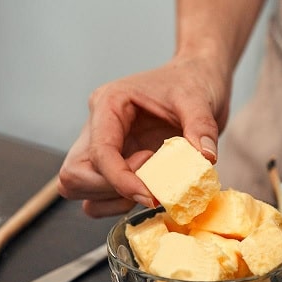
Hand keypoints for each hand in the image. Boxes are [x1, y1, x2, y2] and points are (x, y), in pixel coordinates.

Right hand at [58, 54, 230, 217]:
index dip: (120, 180)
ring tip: (152, 184)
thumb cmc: (194, 81)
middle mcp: (99, 126)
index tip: (151, 196)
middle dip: (110, 189)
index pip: (99, 152)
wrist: (199, 78)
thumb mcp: (200, 100)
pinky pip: (99, 195)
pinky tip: (151, 189)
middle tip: (150, 183)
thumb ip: (201, 128)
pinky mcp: (116, 162)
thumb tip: (205, 158)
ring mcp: (106, 146)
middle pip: (75, 173)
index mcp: (109, 104)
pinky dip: (120, 202)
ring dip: (113, 198)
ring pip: (79, 187)